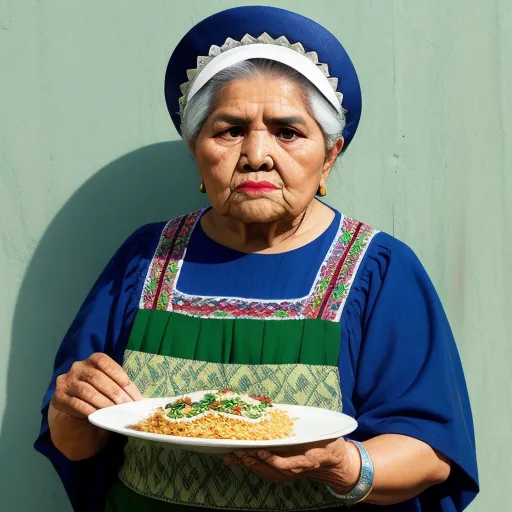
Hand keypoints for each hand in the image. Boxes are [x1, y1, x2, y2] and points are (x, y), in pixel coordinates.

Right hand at [51, 352, 142, 418]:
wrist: (74, 401)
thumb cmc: (98, 389)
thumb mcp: (109, 381)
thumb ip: (120, 385)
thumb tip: (139, 398)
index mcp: (93, 359)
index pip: (108, 365)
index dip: (122, 378)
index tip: (134, 393)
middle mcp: (78, 366)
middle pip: (98, 379)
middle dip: (116, 393)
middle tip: (128, 406)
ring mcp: (67, 381)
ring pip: (88, 392)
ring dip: (104, 403)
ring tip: (116, 412)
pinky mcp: (60, 396)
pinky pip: (77, 404)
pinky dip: (91, 410)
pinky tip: (101, 416)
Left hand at [224, 438, 360, 492]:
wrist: (334, 462)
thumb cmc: (328, 442)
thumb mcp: (324, 433)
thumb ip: (309, 427)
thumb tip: (284, 412)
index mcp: (310, 458)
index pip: (290, 463)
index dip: (274, 460)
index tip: (261, 452)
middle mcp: (298, 468)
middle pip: (272, 469)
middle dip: (253, 461)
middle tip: (237, 451)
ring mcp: (291, 473)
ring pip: (266, 472)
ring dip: (249, 464)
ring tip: (232, 456)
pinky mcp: (285, 473)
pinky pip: (267, 472)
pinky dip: (253, 466)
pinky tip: (240, 461)